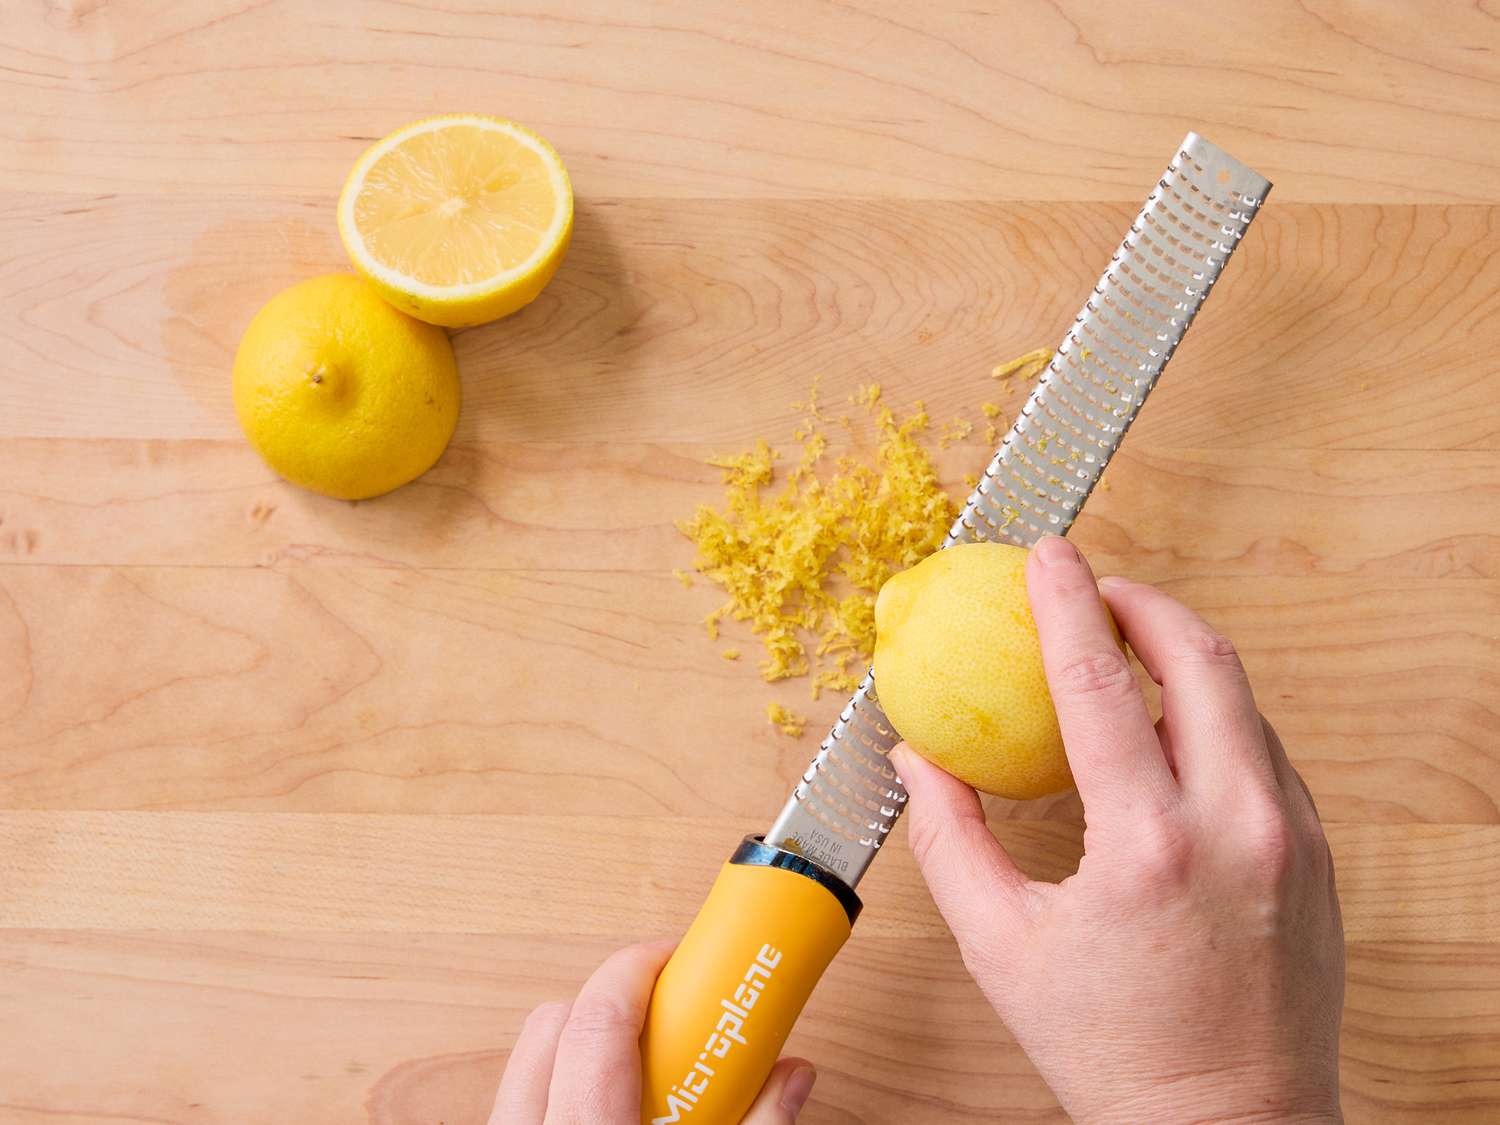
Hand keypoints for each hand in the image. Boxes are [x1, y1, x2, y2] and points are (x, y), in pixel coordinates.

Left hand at [490, 941, 817, 1123]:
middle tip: (676, 1018)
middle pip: (557, 1021)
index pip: (598, 1020)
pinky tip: (613, 1110)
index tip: (681, 955)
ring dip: (588, 1046)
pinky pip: (522, 1098)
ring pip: (531, 1058)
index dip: (640, 969)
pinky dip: (566, 1087)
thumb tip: (790, 1076)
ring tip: (647, 1073)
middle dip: (617, 999)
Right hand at [891, 535, 1344, 1124]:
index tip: (1047, 554)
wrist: (1228, 1124)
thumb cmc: (1111, 1049)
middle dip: (1145, 601)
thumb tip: (917, 759)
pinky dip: (1217, 716)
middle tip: (1098, 588)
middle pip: (1203, 658)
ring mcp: (1289, 838)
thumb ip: (948, 838)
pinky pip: (1265, 751)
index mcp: (1149, 843)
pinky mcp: (1315, 855)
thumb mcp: (1000, 945)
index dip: (1066, 601)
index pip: (1100, 681)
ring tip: (1129, 653)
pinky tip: (1172, 733)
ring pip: (1244, 699)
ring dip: (1184, 656)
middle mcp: (1236, 825)